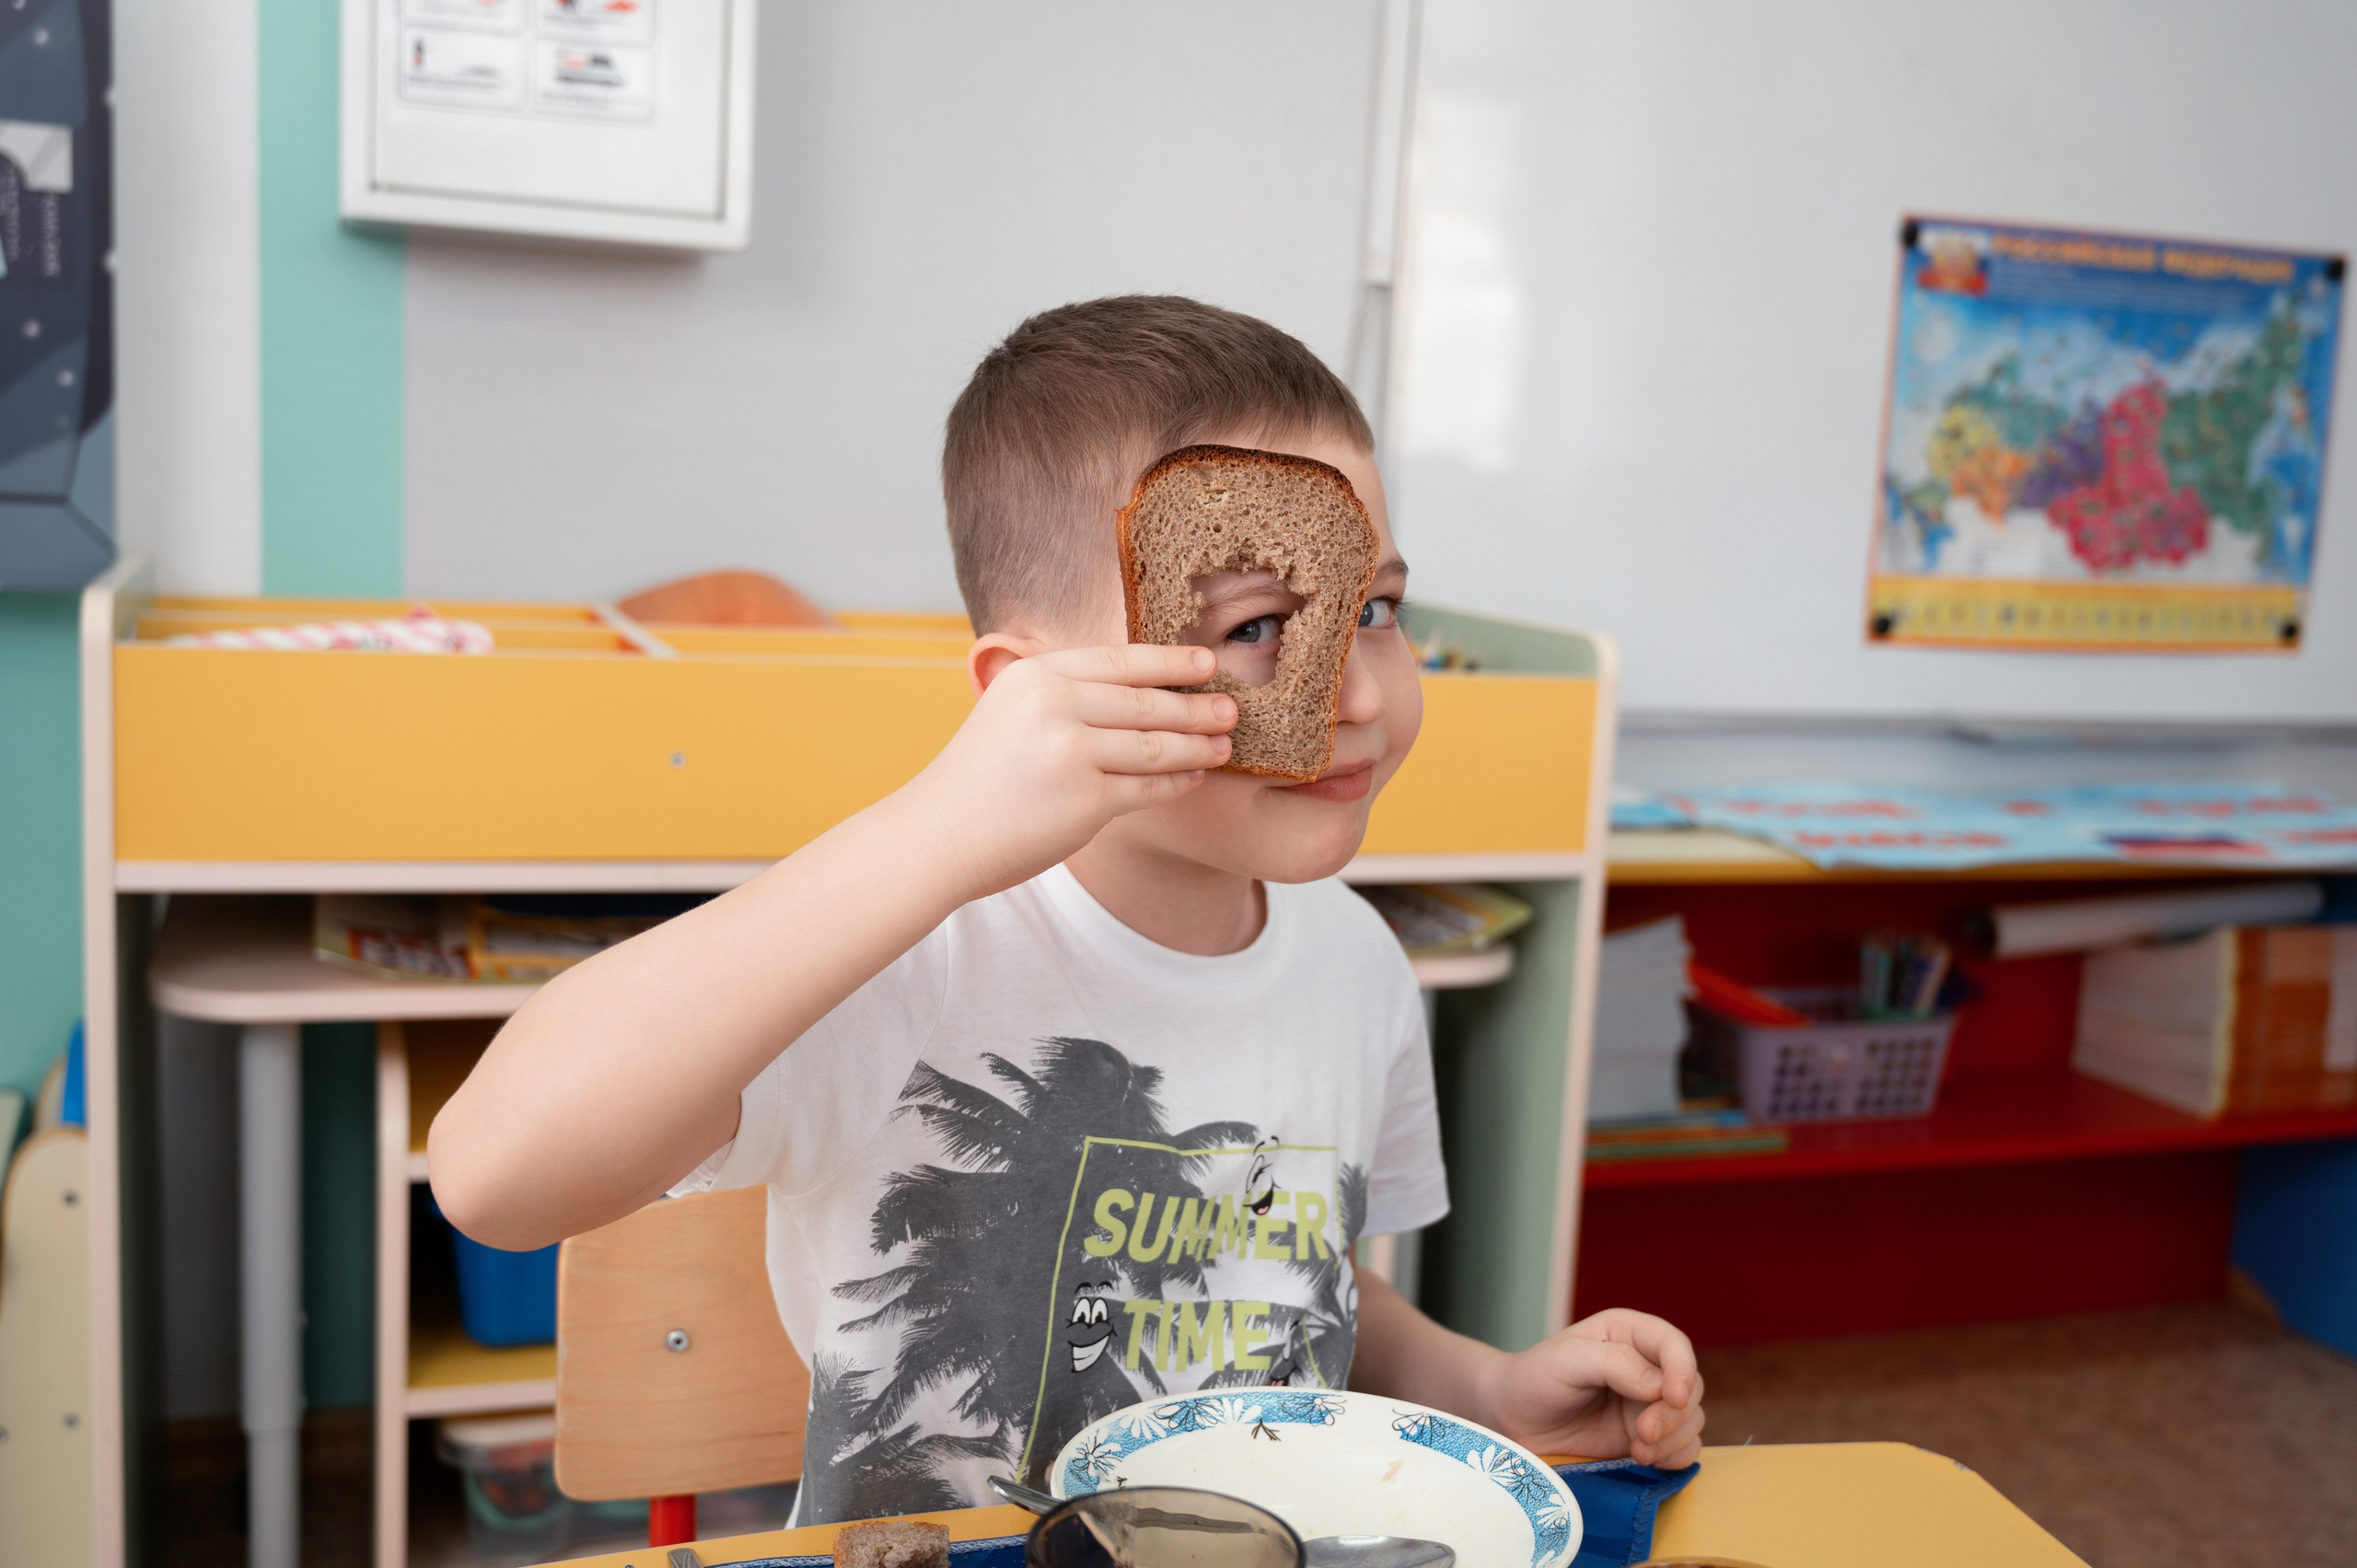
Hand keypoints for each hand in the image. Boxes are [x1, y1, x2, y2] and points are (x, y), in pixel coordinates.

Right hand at [903, 642, 1236, 901]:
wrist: (937, 836)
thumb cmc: (978, 778)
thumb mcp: (1008, 711)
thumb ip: (1060, 693)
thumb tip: (1135, 685)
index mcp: (1037, 675)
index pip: (1121, 659)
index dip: (1171, 660)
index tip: (1207, 661)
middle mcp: (1055, 706)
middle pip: (1147, 702)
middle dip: (1197, 705)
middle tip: (1231, 709)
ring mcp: (1072, 753)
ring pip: (1157, 745)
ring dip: (1197, 745)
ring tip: (1223, 744)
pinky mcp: (1085, 802)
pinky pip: (1149, 789)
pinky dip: (1177, 783)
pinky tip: (1193, 779)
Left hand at [1477, 1309, 1704, 1468]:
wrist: (1512, 1421)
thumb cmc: (1533, 1379)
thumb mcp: (1566, 1360)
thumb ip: (1614, 1363)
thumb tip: (1660, 1386)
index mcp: (1629, 1334)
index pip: (1674, 1345)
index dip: (1683, 1370)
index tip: (1673, 1398)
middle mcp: (1646, 1367)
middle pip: (1691, 1388)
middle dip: (1673, 1414)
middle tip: (1641, 1434)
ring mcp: (1648, 1405)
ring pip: (1690, 1421)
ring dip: (1672, 1439)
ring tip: (1637, 1450)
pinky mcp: (1647, 1439)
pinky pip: (1683, 1449)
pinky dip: (1673, 1458)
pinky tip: (1642, 1459)